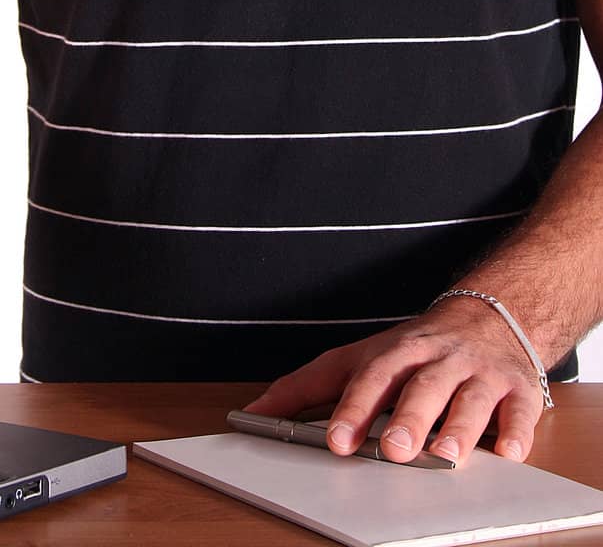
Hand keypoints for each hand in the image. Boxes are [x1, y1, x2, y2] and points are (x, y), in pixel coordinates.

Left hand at [240, 298, 546, 466]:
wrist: (488, 316)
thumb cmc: (414, 350)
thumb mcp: (358, 359)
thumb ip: (306, 387)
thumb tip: (252, 414)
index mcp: (395, 353)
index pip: (369, 378)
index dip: (352, 409)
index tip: (336, 440)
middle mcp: (436, 360)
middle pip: (420, 387)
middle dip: (407, 418)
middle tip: (393, 449)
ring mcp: (478, 374)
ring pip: (468, 399)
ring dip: (457, 428)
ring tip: (445, 456)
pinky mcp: (516, 390)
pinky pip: (519, 411)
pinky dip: (515, 432)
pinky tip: (507, 452)